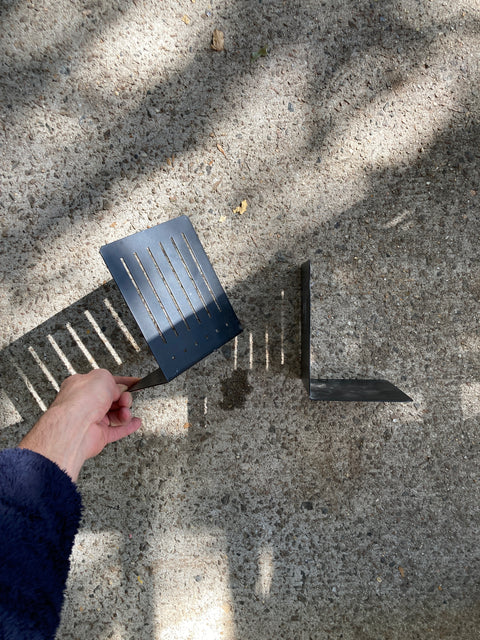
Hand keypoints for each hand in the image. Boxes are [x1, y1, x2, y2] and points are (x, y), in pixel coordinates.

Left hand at [19, 369, 141, 481]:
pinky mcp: (98, 435)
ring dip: (125, 412)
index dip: (121, 382)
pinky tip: (136, 422)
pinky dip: (128, 427)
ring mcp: (91, 420)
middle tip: (125, 400)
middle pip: (111, 400)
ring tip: (126, 413)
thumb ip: (113, 380)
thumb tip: (118, 390)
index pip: (105, 382)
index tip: (134, 382)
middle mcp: (85, 403)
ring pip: (115, 415)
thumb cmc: (81, 401)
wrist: (74, 427)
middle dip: (123, 398)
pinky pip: (116, 431)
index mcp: (82, 386)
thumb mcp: (102, 377)